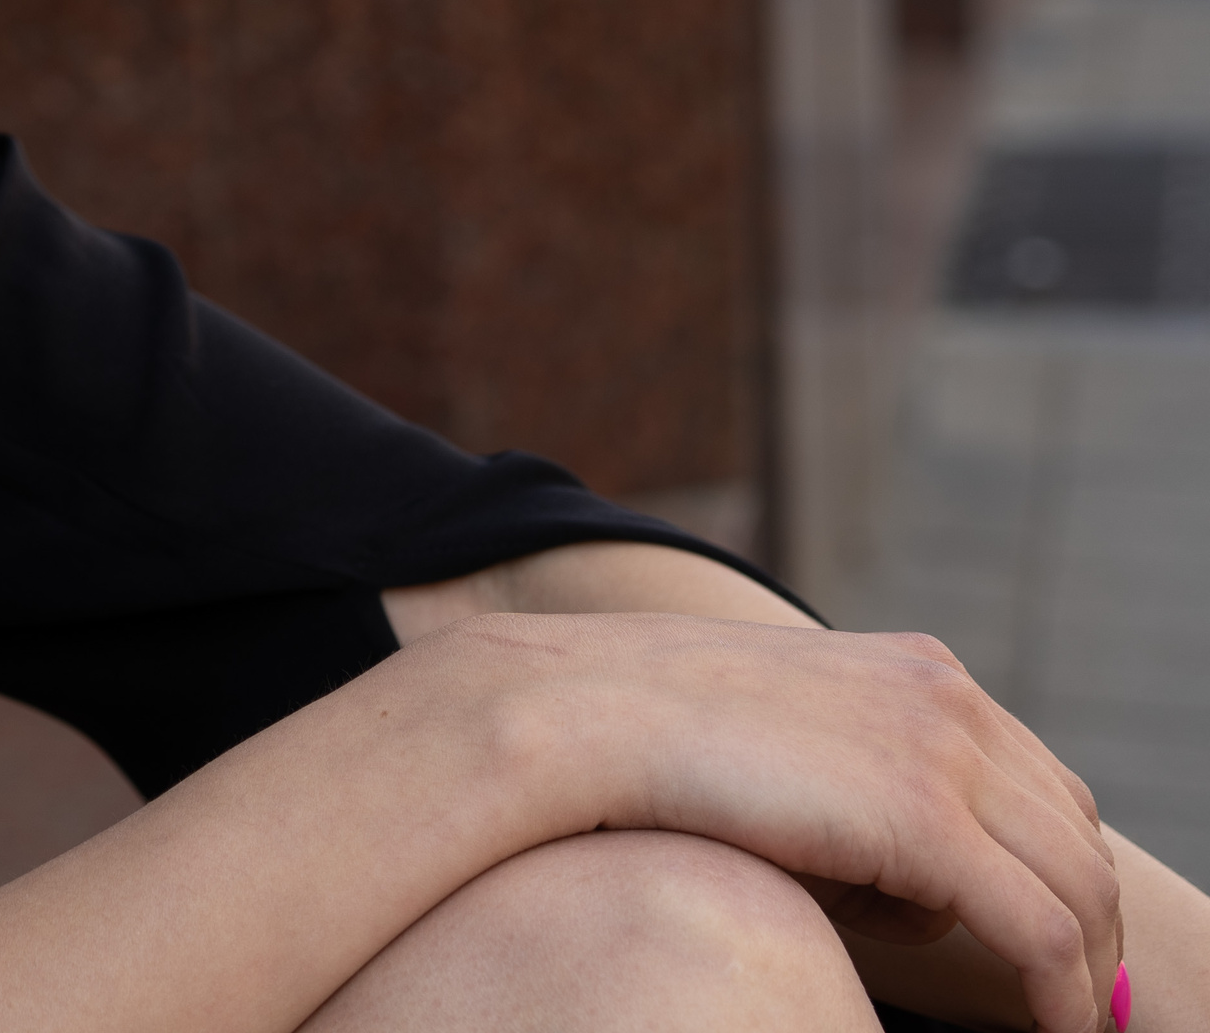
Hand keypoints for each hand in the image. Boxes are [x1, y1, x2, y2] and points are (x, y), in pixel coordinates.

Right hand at [421, 614, 1122, 1032]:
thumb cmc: (659, 743)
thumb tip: (911, 887)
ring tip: (1051, 1027)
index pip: (1044, 785)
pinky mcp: (923, 818)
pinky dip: (1062, 997)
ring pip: (1080, 889)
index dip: (1060, 874)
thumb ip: (858, 779)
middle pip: (1076, 836)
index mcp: (919, 669)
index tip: (1050, 949)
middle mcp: (946, 695)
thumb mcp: (788, 740)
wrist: (580, 712)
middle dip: (1084, 926)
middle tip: (1063, 1006)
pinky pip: (1044, 935)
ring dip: (1078, 970)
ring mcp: (939, 750)